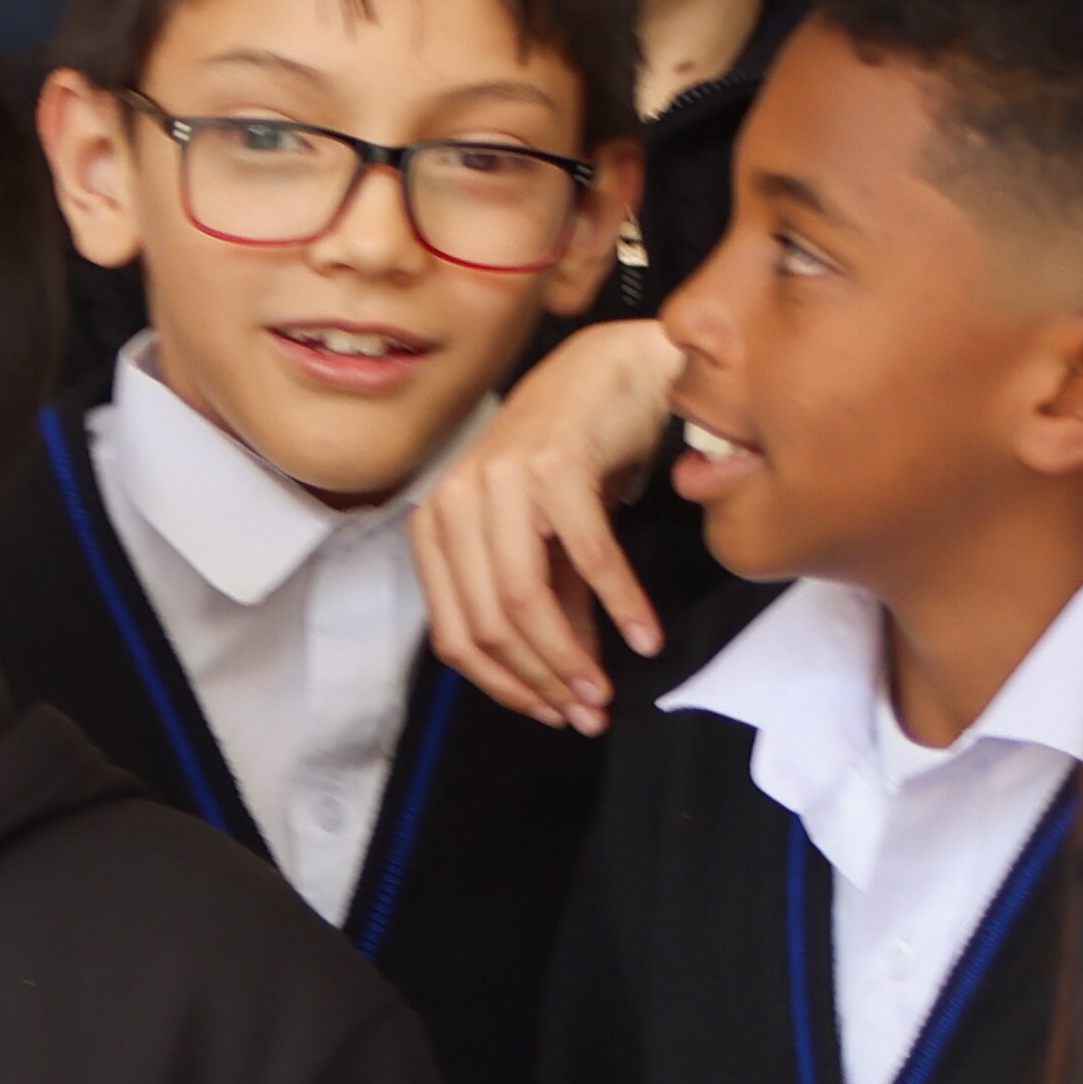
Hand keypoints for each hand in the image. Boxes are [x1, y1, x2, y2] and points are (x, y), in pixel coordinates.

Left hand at [412, 320, 677, 729]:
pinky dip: (620, 604)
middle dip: (543, 680)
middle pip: (489, 623)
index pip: (454, 633)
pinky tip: (645, 636)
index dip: (504, 685)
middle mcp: (456, 500)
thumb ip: (551, 607)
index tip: (551, 714)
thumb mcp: (547, 540)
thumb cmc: (575, 454)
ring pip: (523, 599)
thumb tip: (570, 688)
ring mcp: (500, 479)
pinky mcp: (554, 465)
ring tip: (608, 692)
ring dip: (572, 657)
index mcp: (437, 523)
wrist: (614, 369)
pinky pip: (586, 557)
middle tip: (590, 713)